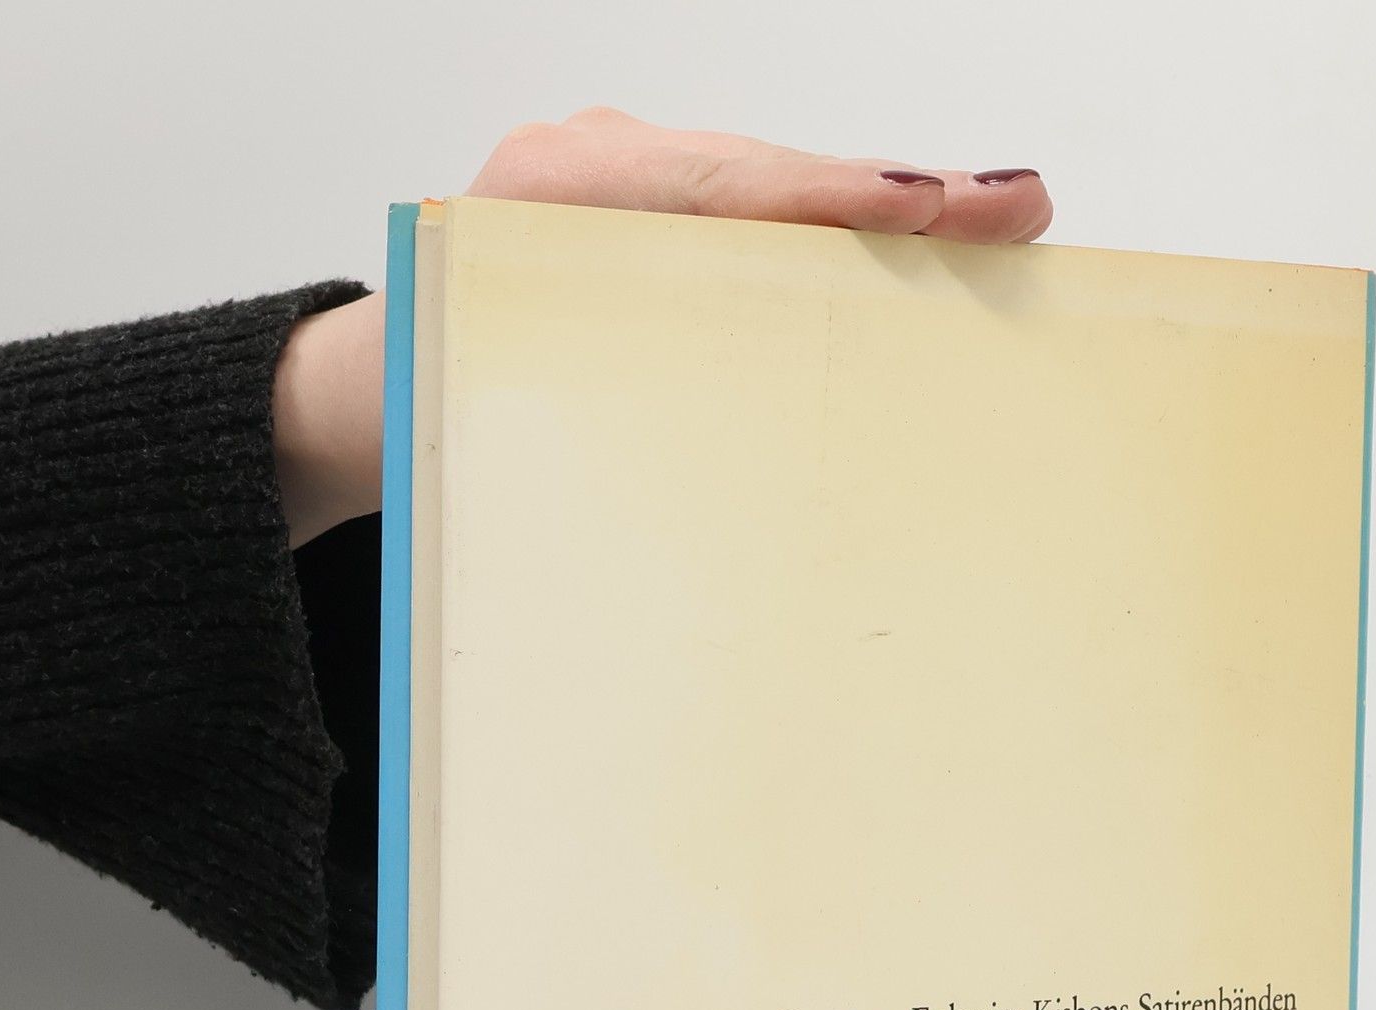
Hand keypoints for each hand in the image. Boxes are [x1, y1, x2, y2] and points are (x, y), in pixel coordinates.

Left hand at [273, 109, 1053, 545]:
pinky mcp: (642, 213)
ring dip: (879, 215)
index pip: (718, 189)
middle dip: (894, 195)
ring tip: (996, 219)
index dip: (832, 200)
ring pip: (769, 192)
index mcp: (543, 207)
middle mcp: (581, 170)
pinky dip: (830, 239)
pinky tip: (920, 244)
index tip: (929, 207)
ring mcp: (611, 182)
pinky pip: (750, 219)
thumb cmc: (428, 416)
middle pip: (768, 175)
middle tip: (1015, 208)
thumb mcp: (510, 435)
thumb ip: (622, 434)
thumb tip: (767, 473)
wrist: (360, 393)